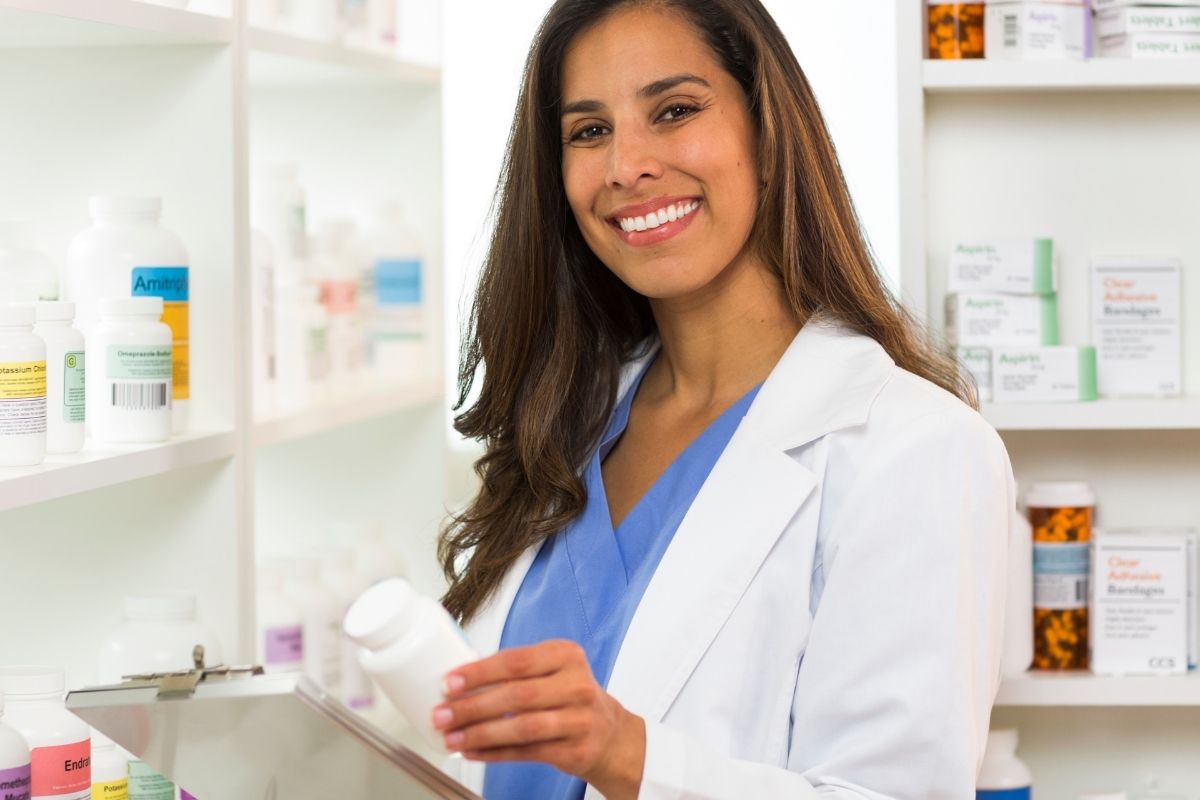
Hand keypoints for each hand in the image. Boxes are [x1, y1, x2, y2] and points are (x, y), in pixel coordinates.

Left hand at [433, 640, 645, 798]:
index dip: (480, 672)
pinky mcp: (575, 750)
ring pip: (522, 727)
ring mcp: (579, 720)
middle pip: (517, 695)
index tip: (450, 682)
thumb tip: (461, 681)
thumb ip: (515, 671)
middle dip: (472, 706)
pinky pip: (527, 752)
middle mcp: (576, 685)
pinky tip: (474, 751)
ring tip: (452, 737)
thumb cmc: (569, 695)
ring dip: (481, 734)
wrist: (609, 732)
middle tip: (443, 714)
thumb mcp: (551, 670)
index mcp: (566, 655)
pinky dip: (495, 753)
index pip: (516, 661)